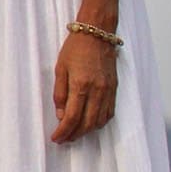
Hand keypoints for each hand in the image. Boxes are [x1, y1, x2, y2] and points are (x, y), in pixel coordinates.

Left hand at [50, 27, 117, 143]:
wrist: (97, 33)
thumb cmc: (76, 48)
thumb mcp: (60, 69)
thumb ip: (60, 94)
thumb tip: (61, 115)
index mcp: (80, 85)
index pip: (72, 118)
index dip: (63, 132)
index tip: (56, 138)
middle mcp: (97, 91)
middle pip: (87, 124)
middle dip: (74, 135)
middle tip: (64, 138)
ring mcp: (107, 91)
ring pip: (99, 121)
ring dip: (87, 131)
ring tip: (75, 132)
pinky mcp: (114, 89)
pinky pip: (109, 113)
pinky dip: (99, 122)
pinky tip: (90, 122)